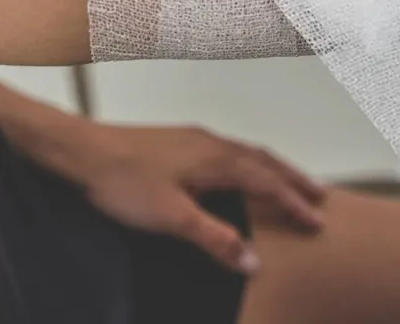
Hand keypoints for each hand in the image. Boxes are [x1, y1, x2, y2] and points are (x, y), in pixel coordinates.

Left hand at [72, 124, 325, 274]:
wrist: (80, 151)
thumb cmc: (122, 180)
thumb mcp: (172, 218)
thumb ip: (215, 239)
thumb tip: (252, 261)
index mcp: (217, 160)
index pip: (268, 183)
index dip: (294, 204)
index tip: (316, 221)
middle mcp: (212, 143)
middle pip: (265, 161)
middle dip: (293, 179)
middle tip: (319, 195)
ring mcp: (195, 139)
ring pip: (246, 153)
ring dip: (272, 169)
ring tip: (287, 181)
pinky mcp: (179, 142)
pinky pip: (228, 150)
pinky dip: (247, 162)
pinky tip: (236, 171)